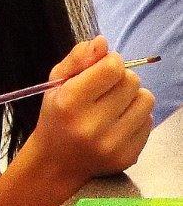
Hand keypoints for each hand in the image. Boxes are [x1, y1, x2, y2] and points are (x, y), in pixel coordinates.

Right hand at [29, 36, 154, 186]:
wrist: (56, 162)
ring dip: (133, 98)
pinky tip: (118, 123)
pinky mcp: (127, 156)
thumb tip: (102, 42)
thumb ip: (78, 58)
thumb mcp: (57, 83)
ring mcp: (111, 144)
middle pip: (132, 81)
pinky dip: (136, 117)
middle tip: (106, 90)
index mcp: (69, 103)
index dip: (111, 62)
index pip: (113, 67)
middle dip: (121, 79)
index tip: (102, 69)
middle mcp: (90, 126)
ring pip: (147, 100)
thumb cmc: (57, 115)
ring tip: (115, 106)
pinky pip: (149, 122)